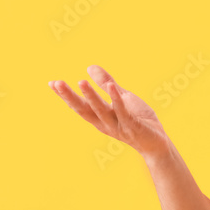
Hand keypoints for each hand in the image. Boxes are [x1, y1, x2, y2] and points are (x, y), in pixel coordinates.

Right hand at [49, 65, 167, 157]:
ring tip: (81, 82)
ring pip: (101, 110)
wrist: (157, 143)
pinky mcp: (132, 126)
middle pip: (84, 110)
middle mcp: (105, 123)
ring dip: (91, 96)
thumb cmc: (138, 120)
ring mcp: (118, 126)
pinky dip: (116, 100)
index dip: (66, 96)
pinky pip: (123, 112)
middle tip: (57, 83)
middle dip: (70, 97)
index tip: (52, 83)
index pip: (79, 106)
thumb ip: (107, 84)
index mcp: (100, 117)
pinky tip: (111, 87)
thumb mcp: (121, 98)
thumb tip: (90, 67)